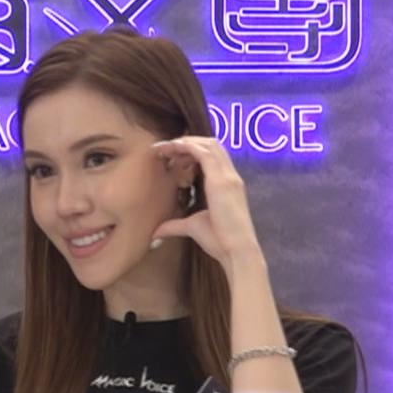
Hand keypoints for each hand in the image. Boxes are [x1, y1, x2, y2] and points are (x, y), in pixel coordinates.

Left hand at [150, 137, 265, 272]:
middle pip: (212, 145)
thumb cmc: (220, 241)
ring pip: (209, 144)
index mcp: (227, 184)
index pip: (212, 156)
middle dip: (190, 141)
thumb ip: (174, 226)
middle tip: (168, 147)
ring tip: (168, 146)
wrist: (237, 251)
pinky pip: (204, 154)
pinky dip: (188, 146)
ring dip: (187, 141)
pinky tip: (173, 148)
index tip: (173, 155)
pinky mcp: (222, 181)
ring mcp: (228, 177)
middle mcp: (230, 176)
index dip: (193, 150)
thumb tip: (155, 233)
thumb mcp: (192, 228)